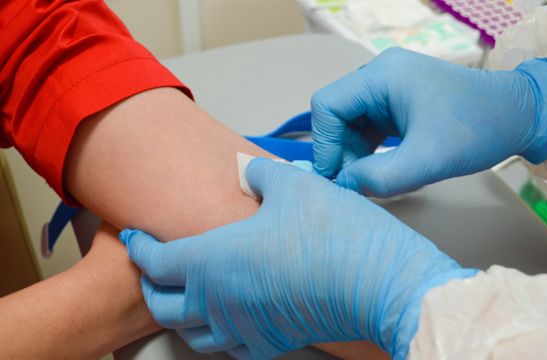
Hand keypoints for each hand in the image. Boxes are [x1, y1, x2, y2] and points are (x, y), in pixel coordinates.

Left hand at [120, 158, 476, 358]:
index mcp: (215, 260)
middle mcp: (221, 302)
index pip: (156, 260)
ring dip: (180, 312)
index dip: (139, 246)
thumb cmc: (338, 235)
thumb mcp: (295, 185)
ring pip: (192, 332)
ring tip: (186, 294)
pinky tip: (229, 320)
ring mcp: (246, 328)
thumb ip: (260, 173)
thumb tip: (246, 169)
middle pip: (163, 304)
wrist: (380, 283)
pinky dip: (217, 334)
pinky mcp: (273, 342)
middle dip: (151, 284)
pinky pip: (230, 348)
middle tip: (154, 267)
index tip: (134, 236)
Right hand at [311, 48, 546, 196]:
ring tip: (367, 179)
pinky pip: (367, 124)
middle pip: (336, 113)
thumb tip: (344, 187)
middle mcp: (380, 74)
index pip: (327, 105)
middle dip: (339, 151)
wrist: (518, 115)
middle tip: (353, 184)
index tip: (334, 178)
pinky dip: (366, 149)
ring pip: (349, 121)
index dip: (323, 144)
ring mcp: (389, 86)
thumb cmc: (476, 130)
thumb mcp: (427, 161)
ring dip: (352, 153)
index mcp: (382, 76)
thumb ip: (380, 178)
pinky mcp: (398, 101)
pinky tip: (377, 169)